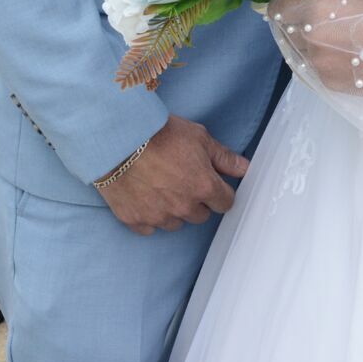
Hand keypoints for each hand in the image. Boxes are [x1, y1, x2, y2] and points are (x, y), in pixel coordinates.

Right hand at [96, 116, 247, 236]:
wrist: (118, 139)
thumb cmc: (160, 134)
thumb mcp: (199, 138)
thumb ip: (224, 157)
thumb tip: (245, 169)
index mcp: (204, 187)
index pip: (225, 203)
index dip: (220, 192)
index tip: (212, 184)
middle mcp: (184, 207)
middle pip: (201, 215)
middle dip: (197, 201)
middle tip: (183, 180)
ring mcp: (158, 216)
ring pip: (176, 223)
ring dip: (173, 210)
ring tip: (161, 186)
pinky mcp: (135, 220)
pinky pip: (149, 228)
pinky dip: (149, 216)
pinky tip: (144, 196)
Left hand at [270, 0, 362, 93]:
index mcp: (313, 13)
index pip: (279, 9)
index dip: (283, 4)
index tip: (291, 3)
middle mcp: (310, 42)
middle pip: (288, 33)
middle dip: (297, 25)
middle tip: (317, 20)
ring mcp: (320, 67)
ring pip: (302, 54)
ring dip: (310, 45)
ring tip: (334, 40)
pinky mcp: (332, 85)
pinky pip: (318, 70)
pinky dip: (324, 62)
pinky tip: (345, 56)